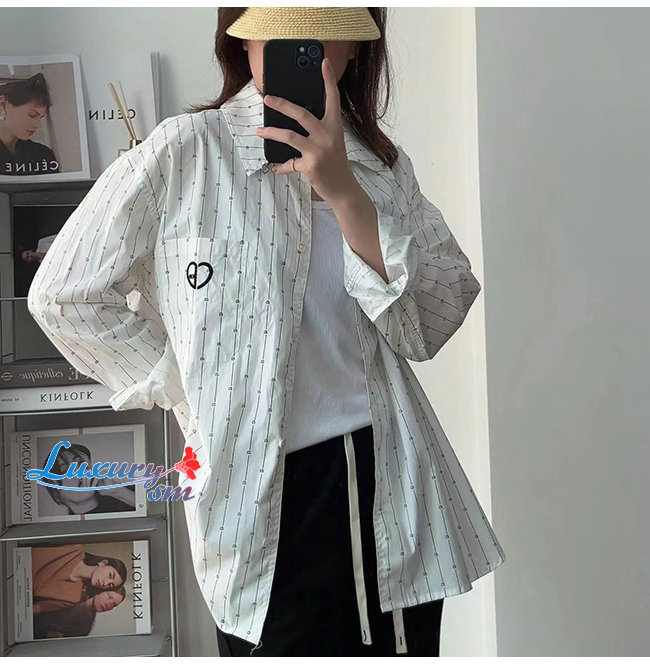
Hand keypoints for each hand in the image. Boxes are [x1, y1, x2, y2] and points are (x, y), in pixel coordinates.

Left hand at [255, 57, 359, 206]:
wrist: (343, 189)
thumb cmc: (335, 163)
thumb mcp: (332, 142)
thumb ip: (318, 129)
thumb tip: (292, 119)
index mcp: (335, 126)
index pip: (333, 98)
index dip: (328, 79)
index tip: (324, 62)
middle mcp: (328, 135)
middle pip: (302, 114)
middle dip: (282, 105)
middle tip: (267, 98)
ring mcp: (319, 151)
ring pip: (289, 136)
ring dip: (272, 132)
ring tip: (260, 130)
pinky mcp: (310, 165)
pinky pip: (290, 162)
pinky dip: (282, 165)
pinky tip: (276, 167)